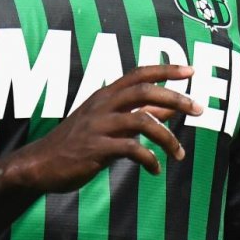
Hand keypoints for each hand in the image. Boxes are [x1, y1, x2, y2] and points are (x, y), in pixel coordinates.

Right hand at [1, 64, 202, 193]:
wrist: (39, 165)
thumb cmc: (76, 143)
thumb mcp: (107, 123)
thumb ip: (138, 114)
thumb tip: (171, 108)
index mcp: (105, 96)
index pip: (139, 73)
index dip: (166, 70)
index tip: (191, 71)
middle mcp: (102, 105)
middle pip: (145, 91)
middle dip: (176, 98)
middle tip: (199, 109)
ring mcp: (98, 126)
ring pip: (142, 121)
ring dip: (167, 137)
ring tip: (179, 154)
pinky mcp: (95, 149)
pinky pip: (131, 150)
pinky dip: (149, 160)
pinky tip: (154, 170)